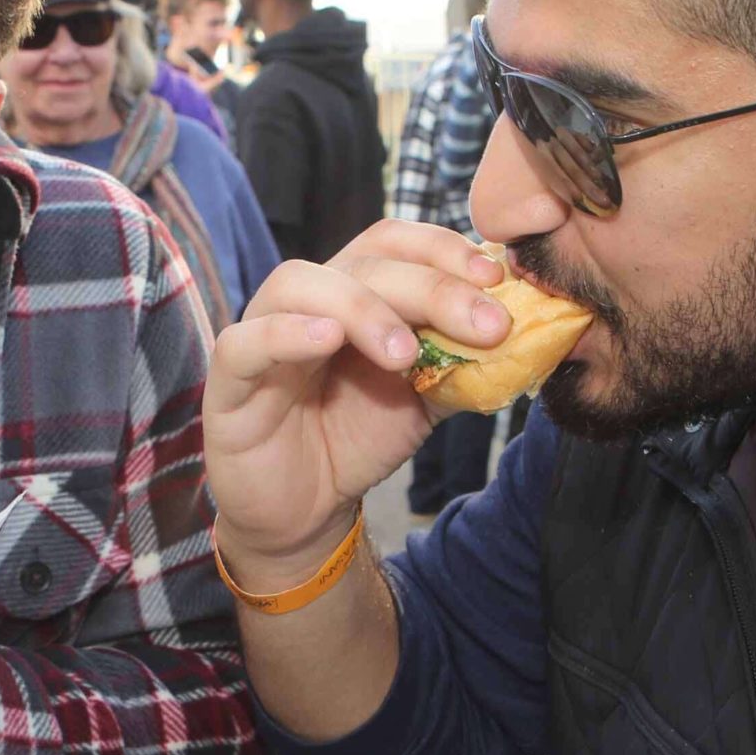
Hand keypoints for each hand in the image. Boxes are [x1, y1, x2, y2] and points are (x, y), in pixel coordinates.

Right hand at [203, 219, 509, 571]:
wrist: (306, 512)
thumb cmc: (356, 439)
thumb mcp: (425, 398)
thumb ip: (464, 362)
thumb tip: (526, 334)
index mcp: (354, 293)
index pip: (394, 242)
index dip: (443, 248)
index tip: (496, 277)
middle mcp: (308, 300)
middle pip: (363, 263)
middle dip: (432, 288)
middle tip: (486, 325)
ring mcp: (262, 333)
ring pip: (300, 285)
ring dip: (363, 308)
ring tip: (407, 354)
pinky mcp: (229, 382)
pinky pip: (246, 343)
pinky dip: (285, 333)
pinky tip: (327, 339)